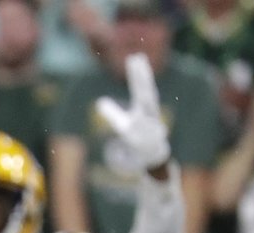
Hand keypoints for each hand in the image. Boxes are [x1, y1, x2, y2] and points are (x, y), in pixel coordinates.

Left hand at [96, 53, 170, 173]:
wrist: (153, 155)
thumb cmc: (138, 136)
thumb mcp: (123, 124)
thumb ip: (113, 113)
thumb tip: (100, 103)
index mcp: (144, 107)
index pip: (141, 87)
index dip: (138, 73)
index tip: (135, 57)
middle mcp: (150, 114)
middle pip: (146, 94)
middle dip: (142, 79)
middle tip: (138, 60)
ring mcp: (151, 127)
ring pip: (144, 114)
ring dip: (139, 100)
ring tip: (133, 94)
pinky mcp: (150, 141)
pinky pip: (140, 135)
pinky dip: (137, 131)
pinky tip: (131, 123)